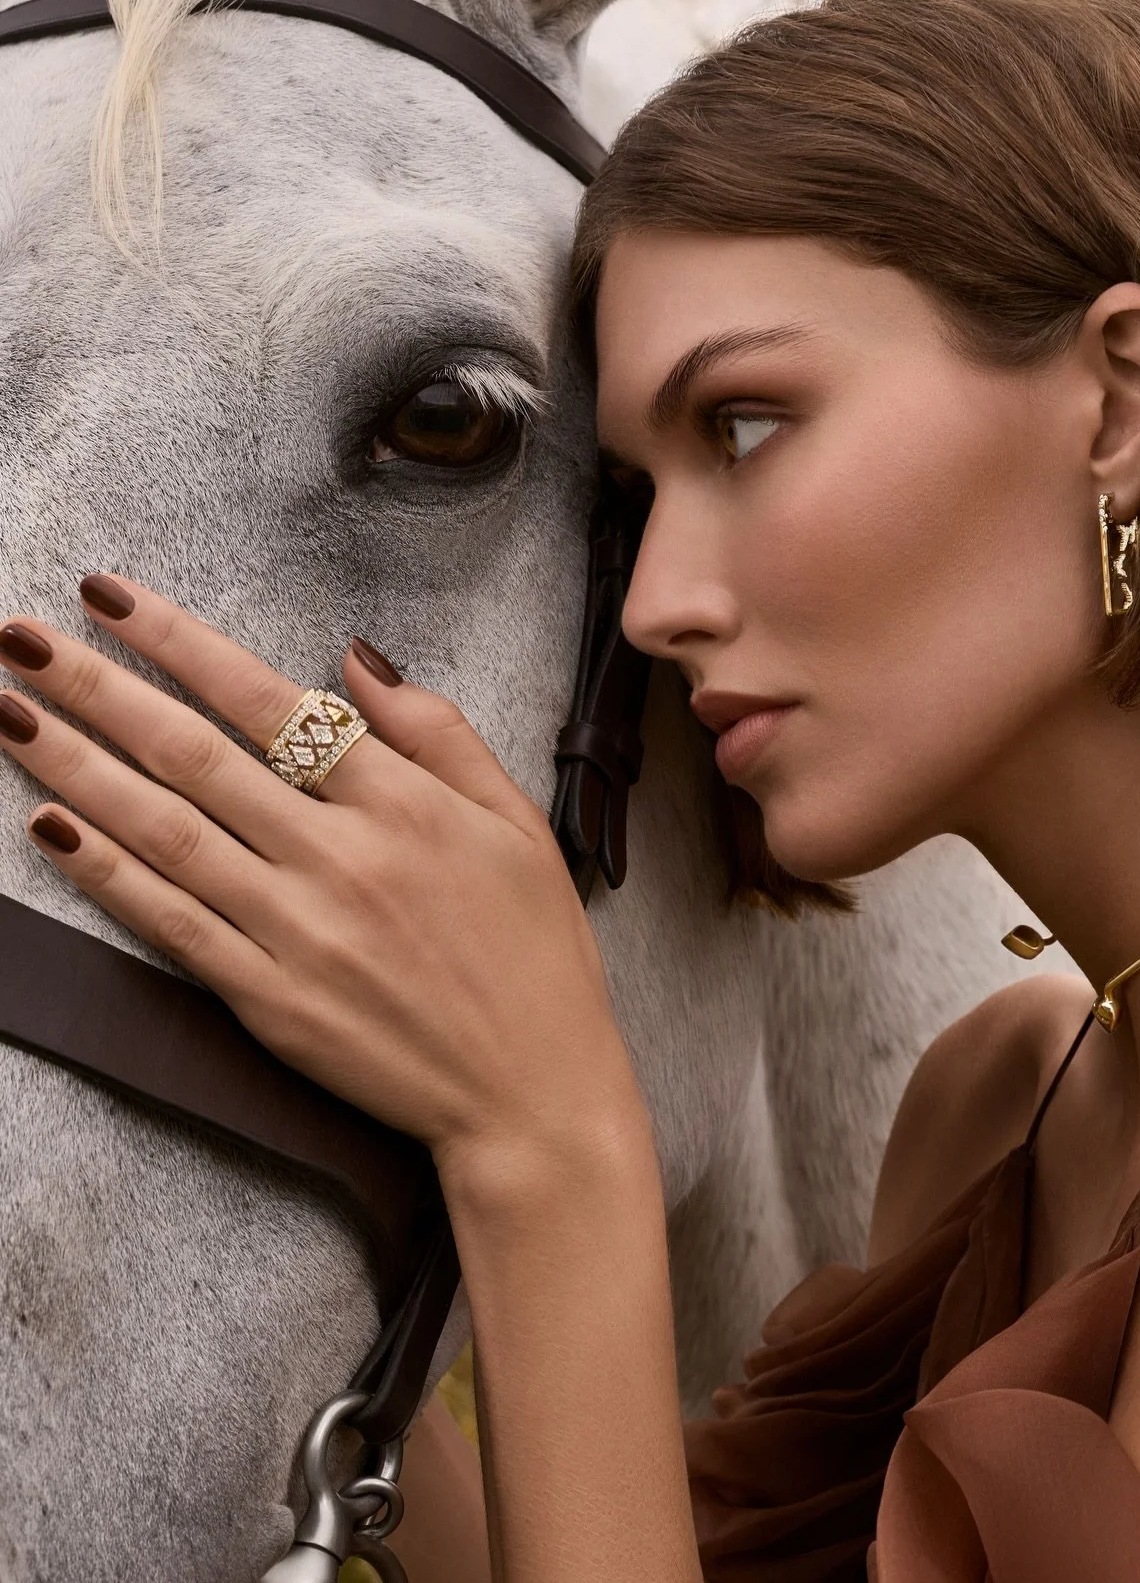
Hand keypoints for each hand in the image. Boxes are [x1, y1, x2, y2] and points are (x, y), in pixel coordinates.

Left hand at [0, 578, 648, 1193]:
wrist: (531, 1093)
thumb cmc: (535, 954)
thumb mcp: (518, 821)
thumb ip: (437, 732)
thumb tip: (352, 659)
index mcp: (403, 804)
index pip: (267, 701)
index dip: (179, 642)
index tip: (109, 597)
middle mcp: (338, 858)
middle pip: (193, 754)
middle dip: (96, 687)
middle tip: (21, 637)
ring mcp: (295, 932)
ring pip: (162, 830)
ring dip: (74, 765)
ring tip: (8, 712)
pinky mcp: (267, 1000)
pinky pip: (167, 923)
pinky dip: (104, 873)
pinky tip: (47, 826)